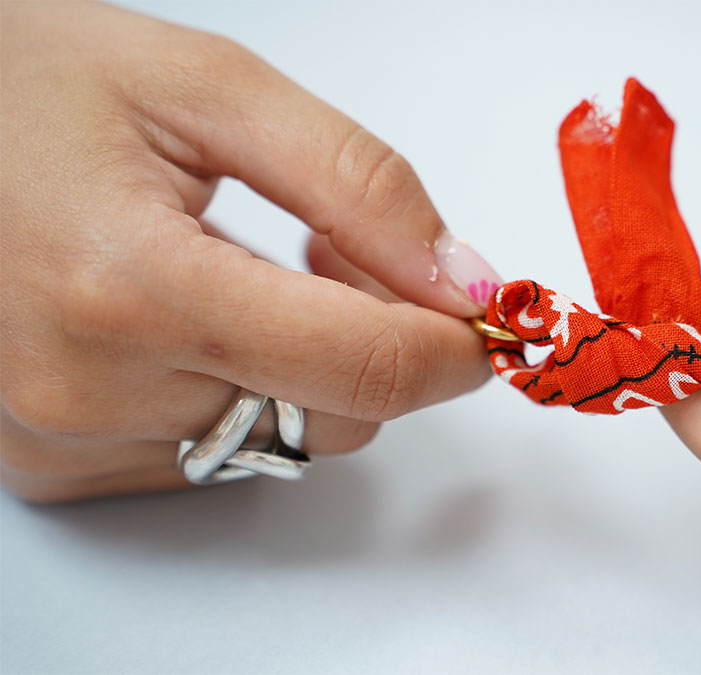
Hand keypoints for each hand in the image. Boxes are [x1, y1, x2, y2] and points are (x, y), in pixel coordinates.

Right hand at [0, 1, 501, 500]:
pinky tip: (194, 317)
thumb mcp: (210, 88)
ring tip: (243, 266)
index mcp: (131, 287)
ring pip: (285, 437)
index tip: (488, 314)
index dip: (455, 346)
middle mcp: (91, 392)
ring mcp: (65, 441)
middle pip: (338, 415)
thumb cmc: (27, 85)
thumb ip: (361, 185)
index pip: (365, 369)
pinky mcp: (54, 466)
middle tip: (329, 245)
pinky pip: (217, 451)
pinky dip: (242, 389)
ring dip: (307, 362)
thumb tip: (465, 281)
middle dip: (375, 336)